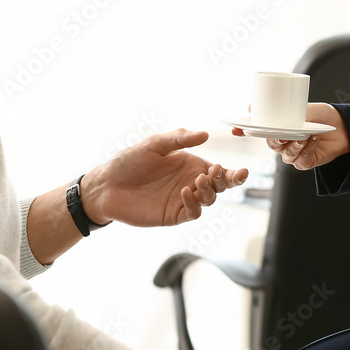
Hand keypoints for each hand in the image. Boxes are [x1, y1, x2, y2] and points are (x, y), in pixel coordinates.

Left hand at [84, 129, 247, 226]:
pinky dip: (195, 204)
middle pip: (220, 186)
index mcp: (190, 165)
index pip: (219, 171)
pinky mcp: (174, 214)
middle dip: (225, 180)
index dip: (234, 174)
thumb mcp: (154, 144)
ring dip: (208, 190)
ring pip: (209, 199)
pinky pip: (193, 212)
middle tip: (216, 172)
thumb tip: (205, 134)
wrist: (106, 185)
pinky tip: (185, 192)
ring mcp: (183, 200)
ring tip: (198, 180)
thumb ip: (179, 140)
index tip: (243, 172)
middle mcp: (190, 182)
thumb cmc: (129, 162)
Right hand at [232, 103, 349, 170]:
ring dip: (296, 145)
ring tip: (306, 135)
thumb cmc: (322, 116)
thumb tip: (250, 105)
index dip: (244, 131)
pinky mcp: (306, 163)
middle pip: (272, 144)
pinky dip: (308, 149)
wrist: (345, 126)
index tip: (236, 128)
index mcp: (278, 130)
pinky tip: (314, 139)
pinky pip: (301, 160)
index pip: (258, 132)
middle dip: (277, 139)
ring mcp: (294, 155)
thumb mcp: (301, 108)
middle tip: (285, 133)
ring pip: (287, 155)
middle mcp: (284, 144)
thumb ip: (280, 109)